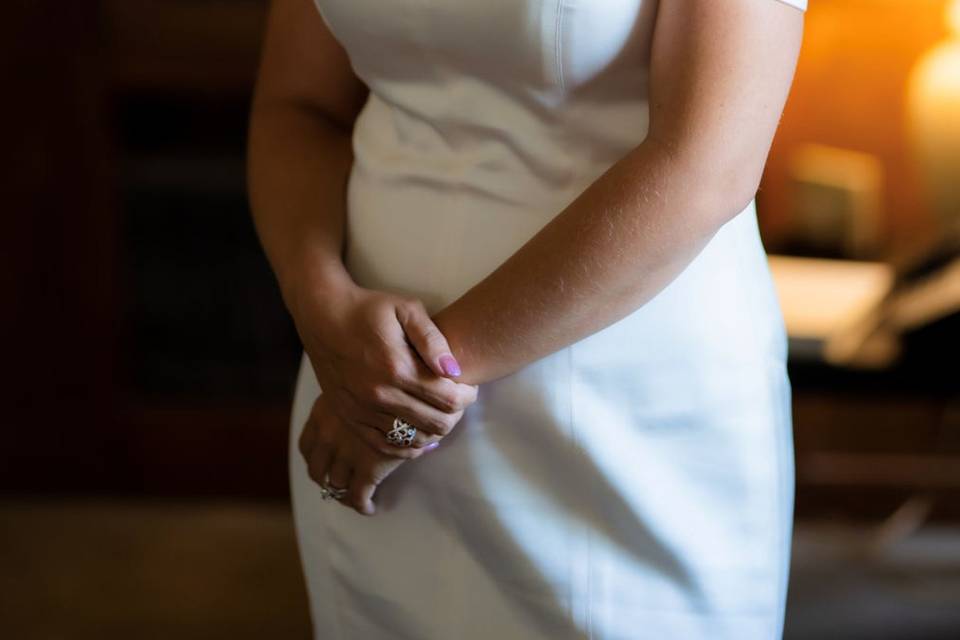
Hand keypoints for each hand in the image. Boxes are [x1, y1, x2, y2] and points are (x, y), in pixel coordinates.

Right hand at [290, 276, 477, 454]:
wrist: (323, 316)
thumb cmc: (368, 309)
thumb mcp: (406, 310)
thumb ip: (432, 339)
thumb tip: (454, 370)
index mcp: (397, 367)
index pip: (448, 398)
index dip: (467, 395)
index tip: (469, 386)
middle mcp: (380, 394)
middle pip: (435, 423)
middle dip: (455, 415)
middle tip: (456, 401)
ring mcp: (363, 410)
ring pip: (412, 439)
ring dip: (433, 431)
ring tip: (438, 413)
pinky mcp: (350, 417)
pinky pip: (385, 446)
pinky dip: (407, 447)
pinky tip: (418, 437)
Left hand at [299, 391, 435, 514]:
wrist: (411, 388)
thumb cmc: (390, 379)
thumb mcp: (362, 385)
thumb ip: (355, 402)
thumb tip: (363, 413)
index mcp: (323, 413)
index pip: (306, 445)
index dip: (314, 458)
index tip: (323, 463)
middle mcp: (328, 435)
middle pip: (316, 469)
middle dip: (325, 480)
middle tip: (337, 484)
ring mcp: (347, 454)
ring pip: (335, 486)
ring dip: (342, 495)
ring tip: (354, 498)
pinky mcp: (369, 468)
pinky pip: (359, 496)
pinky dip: (362, 506)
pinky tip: (370, 508)